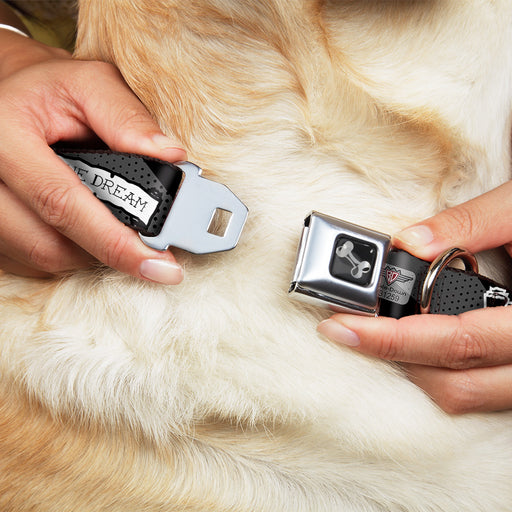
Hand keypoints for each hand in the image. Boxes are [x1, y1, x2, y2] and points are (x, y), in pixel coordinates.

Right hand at [0, 30, 185, 282]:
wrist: (8, 95)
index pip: (62, 203)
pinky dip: (68, 252)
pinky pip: (30, 260)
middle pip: (50, 245)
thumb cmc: (50, 90)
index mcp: (4, 135)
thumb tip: (170, 157)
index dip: (115, 242)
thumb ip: (128, 117)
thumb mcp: (90, 84)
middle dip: (108, 251)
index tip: (160, 266)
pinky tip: (85, 228)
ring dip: (89, 252)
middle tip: (149, 249)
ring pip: (42, 258)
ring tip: (115, 226)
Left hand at [318, 181, 511, 413]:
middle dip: (392, 357)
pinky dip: (442, 370)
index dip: (393, 339)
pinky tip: (419, 340)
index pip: (457, 341)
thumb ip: (471, 223)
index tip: (342, 326)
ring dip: (415, 368)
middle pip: (456, 383)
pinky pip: (481, 391)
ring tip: (378, 332)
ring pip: (467, 396)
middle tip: (347, 328)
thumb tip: (409, 242)